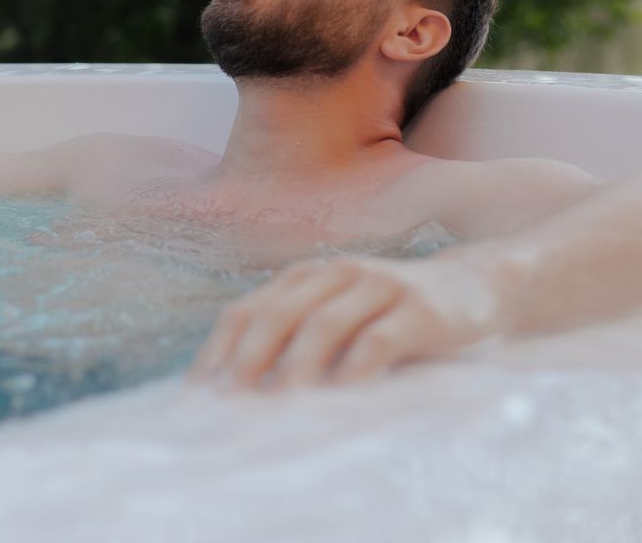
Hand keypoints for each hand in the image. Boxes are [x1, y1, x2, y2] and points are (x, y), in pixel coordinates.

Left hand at [190, 249, 513, 389]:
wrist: (475, 285)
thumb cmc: (392, 311)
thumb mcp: (340, 312)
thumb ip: (299, 335)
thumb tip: (244, 387)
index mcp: (307, 276)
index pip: (249, 308)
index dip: (221, 346)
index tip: (200, 387)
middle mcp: (336, 273)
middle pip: (278, 314)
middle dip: (248, 357)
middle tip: (230, 398)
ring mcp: (378, 287)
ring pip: (324, 324)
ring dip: (296, 365)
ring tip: (278, 401)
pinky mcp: (418, 310)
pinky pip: (379, 339)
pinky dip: (355, 367)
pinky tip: (341, 394)